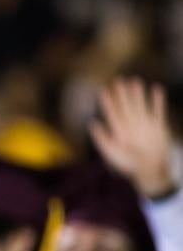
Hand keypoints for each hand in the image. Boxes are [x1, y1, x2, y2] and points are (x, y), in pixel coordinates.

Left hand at [90, 78, 175, 197]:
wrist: (149, 170)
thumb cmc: (127, 164)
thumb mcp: (111, 152)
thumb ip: (101, 138)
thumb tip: (91, 123)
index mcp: (118, 131)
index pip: (112, 113)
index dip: (107, 102)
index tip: (103, 91)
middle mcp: (131, 126)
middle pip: (125, 106)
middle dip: (121, 94)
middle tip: (118, 80)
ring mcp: (145, 125)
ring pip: (140, 105)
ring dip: (138, 94)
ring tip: (135, 81)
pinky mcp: (158, 126)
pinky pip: (158, 110)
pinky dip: (157, 100)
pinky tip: (156, 88)